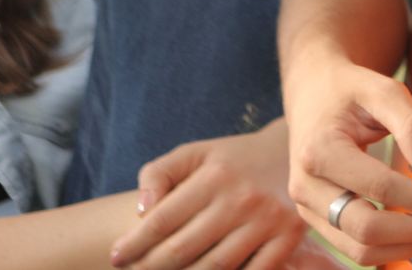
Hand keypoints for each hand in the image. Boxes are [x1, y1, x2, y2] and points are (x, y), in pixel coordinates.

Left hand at [112, 122, 338, 269]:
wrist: (295, 153)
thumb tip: (141, 210)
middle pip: (184, 249)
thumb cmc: (234, 159)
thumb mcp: (195, 153)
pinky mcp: (290, 236)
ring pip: (216, 267)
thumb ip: (158, 173)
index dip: (134, 243)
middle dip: (151, 267)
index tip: (116, 257)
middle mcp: (242, 198)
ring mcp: (268, 220)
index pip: (162, 219)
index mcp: (215, 175)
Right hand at [284, 54, 411, 264]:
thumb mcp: (383, 91)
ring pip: (357, 251)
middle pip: (364, 229)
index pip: (378, 187)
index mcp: (320, 150)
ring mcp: (306, 208)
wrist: (312, 93)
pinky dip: (387, 250)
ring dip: (403, 248)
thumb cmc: (349, 91)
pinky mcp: (316, 220)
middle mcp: (306, 185)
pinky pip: (352, 249)